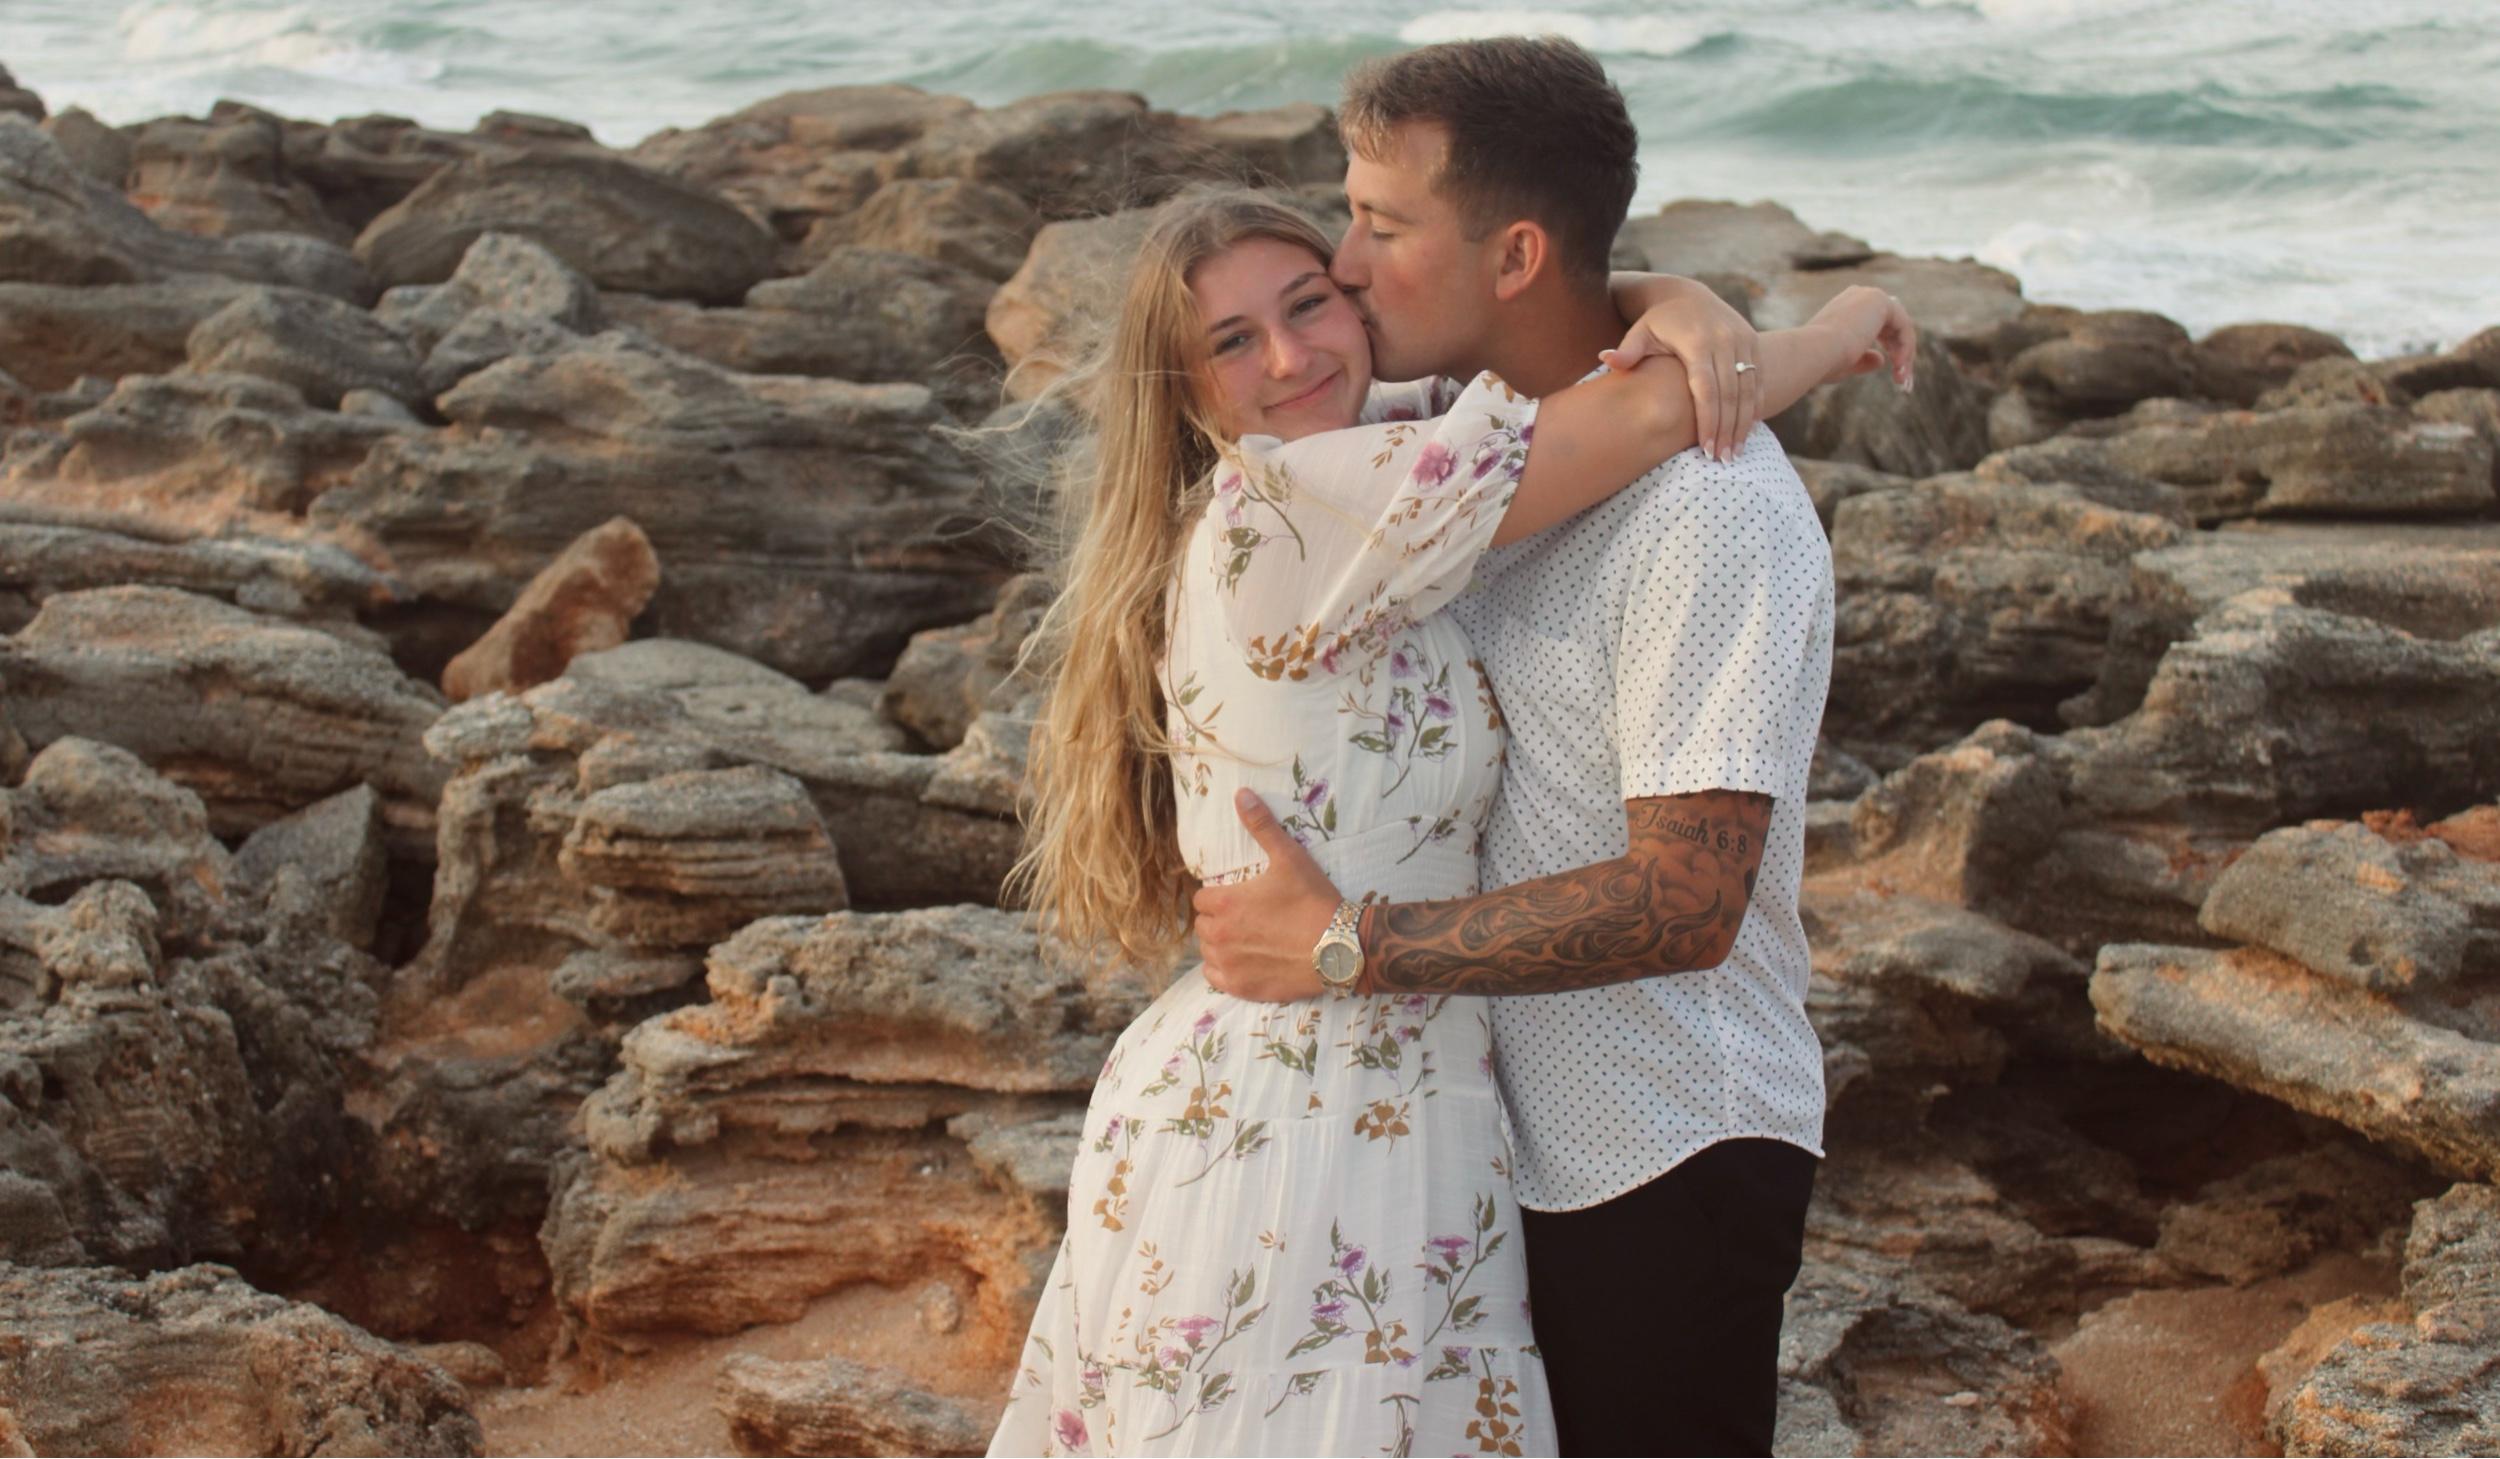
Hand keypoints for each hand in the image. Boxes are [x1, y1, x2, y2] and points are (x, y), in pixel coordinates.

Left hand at [1191, 788, 1340, 1002]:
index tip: (1239, 897)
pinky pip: (1215, 977)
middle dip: (1219, 919)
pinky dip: (1224, 970)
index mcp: (1225, 903)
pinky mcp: (1241, 987)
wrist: (1340, 949)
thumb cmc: (1314, 901)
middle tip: (1246, 917)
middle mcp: (1219, 935)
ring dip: (1221, 944)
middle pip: (1204, 924)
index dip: (1218, 896)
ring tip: (1247, 939)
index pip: (1201, 898)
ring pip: (1208, 951)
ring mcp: (1228, 964)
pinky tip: (1244, 962)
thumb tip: (1241, 794)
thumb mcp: (1290, 857)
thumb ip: (1262, 826)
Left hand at [1598, 278, 1759, 462]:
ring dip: (1743, 424)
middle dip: (1727, 430)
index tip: (1704, 448)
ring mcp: (1743, 340)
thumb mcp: (1640, 332)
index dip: (1707, 420)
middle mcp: (1724, 340)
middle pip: (1730, 394)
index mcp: (1697, 341)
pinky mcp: (1753, 342)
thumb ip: (1626, 350)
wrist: (1688, 295)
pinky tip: (1747, 432)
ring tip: (1733, 454)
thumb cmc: (1658, 322)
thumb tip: (1606, 358)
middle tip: (1721, 461)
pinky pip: (1758, 380)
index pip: (1706, 388)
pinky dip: (1755, 406)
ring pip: (1748, 389)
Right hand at [1805, 286, 1917, 391]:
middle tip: (1903, 381)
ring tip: (1902, 380)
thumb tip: (1882, 360)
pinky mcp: (1881, 301)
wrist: (1813, 352)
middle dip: (1901, 353)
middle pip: (1893, 325)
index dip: (1889, 349)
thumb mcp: (1847, 363)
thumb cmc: (1823, 362)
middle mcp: (1859, 297)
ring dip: (1905, 354)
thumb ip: (1864, 359)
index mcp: (1847, 308)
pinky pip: (1904, 327)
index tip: (1895, 375)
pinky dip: (1906, 348)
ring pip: (1901, 327)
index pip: (1879, 325)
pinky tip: (1898, 366)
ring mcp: (1870, 296)